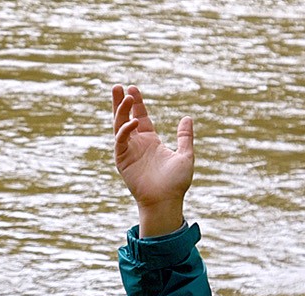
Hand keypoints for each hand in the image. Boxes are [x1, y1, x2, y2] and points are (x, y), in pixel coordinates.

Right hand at [110, 84, 192, 236]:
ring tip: (123, 96)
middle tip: (117, 86)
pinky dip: (125, 130)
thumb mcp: (185, 155)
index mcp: (151, 141)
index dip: (137, 103)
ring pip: (119, 126)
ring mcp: (128, 151)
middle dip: (120, 103)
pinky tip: (133, 122)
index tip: (132, 89)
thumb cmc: (176, 182)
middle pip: (125, 118)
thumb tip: (187, 118)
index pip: (140, 116)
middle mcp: (137, 144)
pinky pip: (121, 141)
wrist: (166, 200)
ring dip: (120, 111)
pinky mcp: (122, 160)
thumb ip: (184, 137)